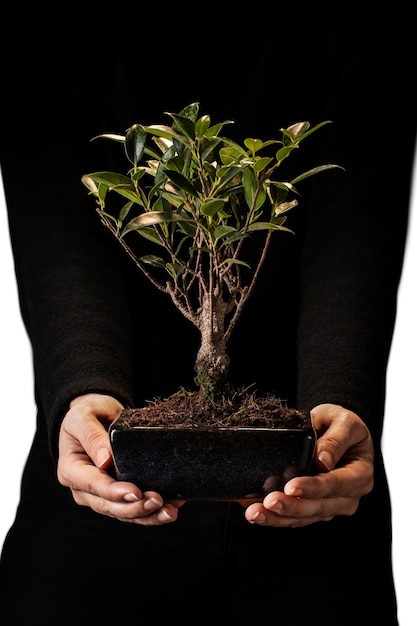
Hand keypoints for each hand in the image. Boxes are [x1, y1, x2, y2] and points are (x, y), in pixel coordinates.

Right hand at [57, 393, 179, 524]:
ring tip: (169, 512)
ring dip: (146, 515)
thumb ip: (92, 436)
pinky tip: (170, 508)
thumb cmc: (88, 413)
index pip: (93, 485)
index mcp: (71, 469)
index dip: (114, 492)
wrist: (96, 415)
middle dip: (134, 508)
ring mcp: (99, 495)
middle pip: (108, 506)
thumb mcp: (84, 416)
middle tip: (158, 501)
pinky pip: (132, 508)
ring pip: (122, 513)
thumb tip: (105, 460)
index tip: (135, 493)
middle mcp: (83, 488)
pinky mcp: (116, 495)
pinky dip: (151, 512)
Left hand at [244, 403, 373, 526]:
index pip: (337, 483)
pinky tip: (255, 511)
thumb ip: (335, 440)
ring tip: (255, 513)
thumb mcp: (343, 421)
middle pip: (320, 507)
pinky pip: (295, 517)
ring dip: (278, 518)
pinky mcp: (314, 508)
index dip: (314, 487)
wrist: (337, 430)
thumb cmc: (340, 423)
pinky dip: (274, 516)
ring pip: (304, 517)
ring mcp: (331, 505)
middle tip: (268, 502)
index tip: (291, 486)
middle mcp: (349, 495)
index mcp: (360, 473)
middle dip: (292, 507)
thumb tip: (323, 460)